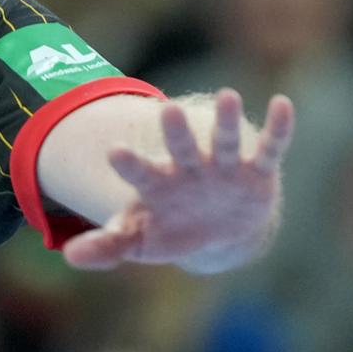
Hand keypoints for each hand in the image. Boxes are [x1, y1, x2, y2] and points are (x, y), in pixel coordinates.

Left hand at [61, 89, 294, 272]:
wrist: (218, 232)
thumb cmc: (171, 231)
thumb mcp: (140, 242)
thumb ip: (107, 245)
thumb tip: (68, 256)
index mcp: (158, 184)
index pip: (139, 172)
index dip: (129, 164)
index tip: (114, 152)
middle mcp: (189, 169)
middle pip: (181, 148)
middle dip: (176, 132)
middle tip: (167, 108)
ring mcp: (223, 168)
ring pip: (223, 141)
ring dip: (226, 121)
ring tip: (228, 95)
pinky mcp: (256, 172)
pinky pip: (269, 149)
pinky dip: (279, 129)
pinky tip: (283, 104)